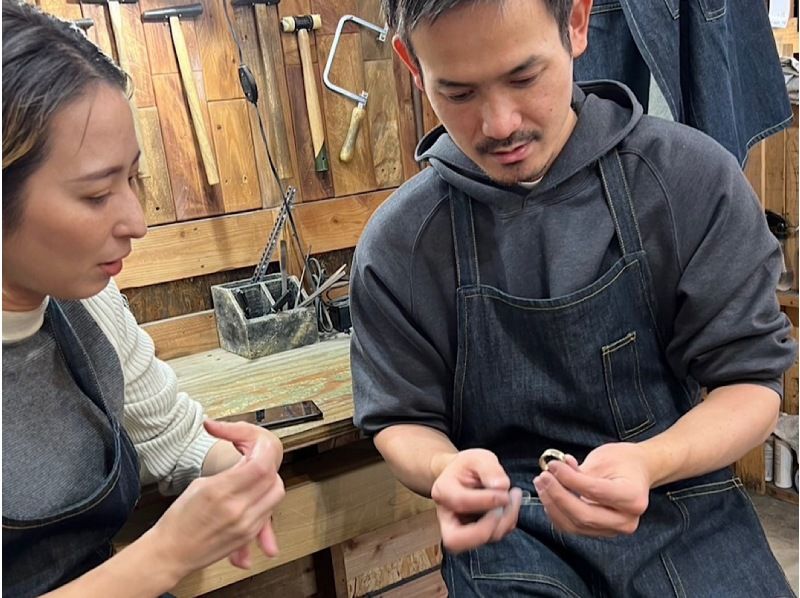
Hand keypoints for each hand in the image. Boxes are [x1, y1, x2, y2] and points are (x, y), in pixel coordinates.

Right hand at [148, 420, 284, 578]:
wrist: (171, 553)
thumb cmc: (178, 521)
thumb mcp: (200, 485)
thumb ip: (230, 473)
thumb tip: (249, 461)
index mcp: (220, 492)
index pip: (260, 466)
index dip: (264, 453)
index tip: (259, 448)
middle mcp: (237, 510)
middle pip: (273, 479)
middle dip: (269, 466)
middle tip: (258, 461)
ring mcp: (245, 525)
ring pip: (276, 495)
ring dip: (270, 483)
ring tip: (255, 479)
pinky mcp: (248, 536)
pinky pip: (269, 511)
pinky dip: (266, 500)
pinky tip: (253, 497)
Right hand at [431, 449, 522, 552]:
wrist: (463, 475)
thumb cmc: (469, 466)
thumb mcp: (478, 457)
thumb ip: (489, 468)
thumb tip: (501, 486)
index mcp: (443, 491)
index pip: (460, 502)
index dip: (486, 501)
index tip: (505, 492)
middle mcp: (447, 515)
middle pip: (456, 539)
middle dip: (486, 529)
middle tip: (505, 507)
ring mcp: (459, 528)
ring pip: (479, 541)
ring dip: (504, 523)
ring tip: (513, 498)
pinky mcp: (474, 535)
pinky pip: (492, 537)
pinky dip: (507, 523)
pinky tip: (510, 505)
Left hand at [533, 443, 650, 536]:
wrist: (636, 472)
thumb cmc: (622, 462)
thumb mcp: (603, 458)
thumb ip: (578, 471)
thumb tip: (553, 473)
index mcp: (633, 498)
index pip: (595, 491)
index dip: (569, 479)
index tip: (553, 466)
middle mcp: (626, 520)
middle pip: (584, 516)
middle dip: (558, 496)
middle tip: (543, 477)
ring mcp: (614, 530)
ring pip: (575, 525)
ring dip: (553, 505)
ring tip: (542, 484)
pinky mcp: (600, 532)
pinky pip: (573, 528)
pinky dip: (556, 513)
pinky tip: (549, 495)